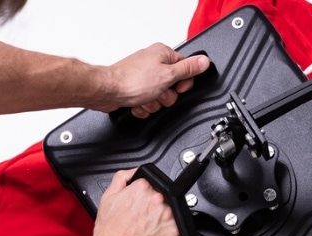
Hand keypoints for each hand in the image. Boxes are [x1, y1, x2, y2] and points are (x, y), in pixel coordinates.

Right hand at [88, 169, 178, 235]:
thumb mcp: (107, 199)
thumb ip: (122, 178)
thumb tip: (133, 171)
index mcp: (142, 188)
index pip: (151, 184)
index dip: (143, 198)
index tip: (139, 207)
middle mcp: (157, 200)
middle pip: (161, 198)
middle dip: (152, 208)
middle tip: (140, 222)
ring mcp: (167, 216)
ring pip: (169, 213)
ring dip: (160, 221)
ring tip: (145, 232)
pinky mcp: (175, 233)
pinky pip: (175, 229)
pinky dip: (165, 234)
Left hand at [95, 43, 209, 118]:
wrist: (107, 92)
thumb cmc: (131, 81)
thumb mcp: (167, 75)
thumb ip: (188, 69)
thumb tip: (204, 61)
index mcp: (163, 54)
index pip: (186, 68)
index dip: (183, 83)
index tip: (176, 87)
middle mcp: (153, 62)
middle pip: (173, 86)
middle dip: (166, 96)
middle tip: (158, 93)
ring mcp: (143, 76)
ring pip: (160, 97)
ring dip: (153, 103)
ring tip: (145, 98)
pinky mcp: (135, 88)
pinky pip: (147, 102)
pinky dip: (143, 106)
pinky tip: (137, 103)